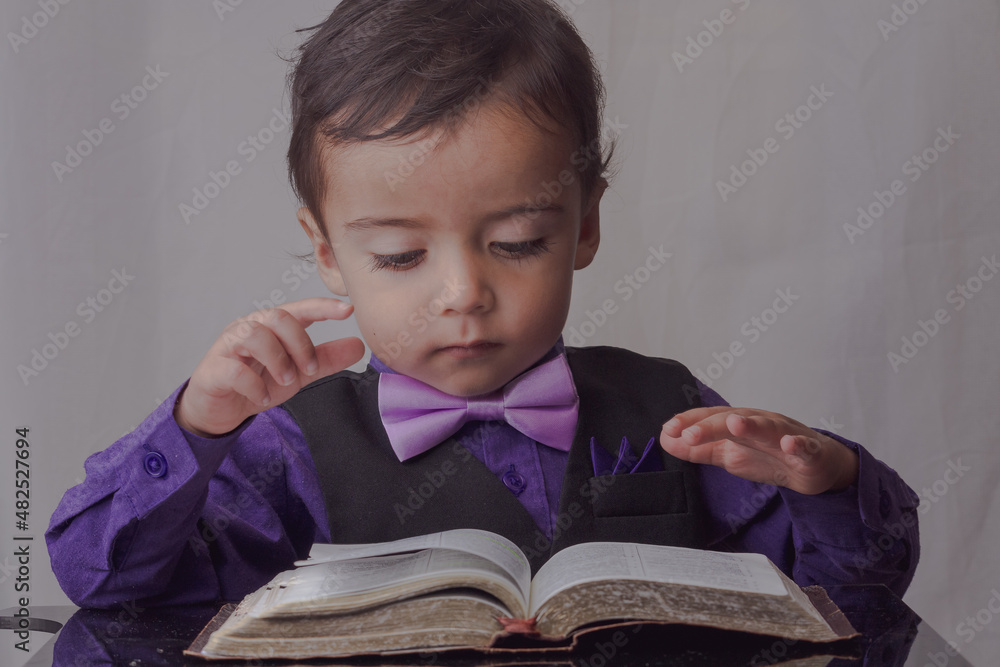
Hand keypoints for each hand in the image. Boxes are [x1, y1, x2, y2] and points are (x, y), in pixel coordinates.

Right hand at [175, 297, 364, 436]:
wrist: (222, 411)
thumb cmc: (258, 382)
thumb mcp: (298, 373)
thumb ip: (326, 359)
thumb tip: (358, 346)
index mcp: (272, 326)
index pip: (300, 308)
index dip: (324, 306)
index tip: (348, 310)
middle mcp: (250, 327)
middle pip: (279, 317)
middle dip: (301, 344)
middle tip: (310, 370)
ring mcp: (229, 346)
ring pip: (254, 334)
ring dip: (278, 360)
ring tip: (286, 382)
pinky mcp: (213, 369)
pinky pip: (235, 369)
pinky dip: (254, 384)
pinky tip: (262, 397)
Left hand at [660, 407, 858, 493]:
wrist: (816, 467)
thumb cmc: (770, 455)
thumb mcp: (730, 454)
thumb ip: (699, 449)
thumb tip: (666, 439)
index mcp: (740, 424)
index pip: (711, 418)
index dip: (690, 422)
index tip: (668, 429)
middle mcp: (761, 423)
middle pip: (733, 420)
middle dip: (711, 426)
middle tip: (689, 434)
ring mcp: (787, 435)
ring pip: (768, 427)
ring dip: (751, 424)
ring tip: (734, 423)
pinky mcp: (810, 451)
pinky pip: (805, 446)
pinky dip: (798, 444)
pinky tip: (790, 444)